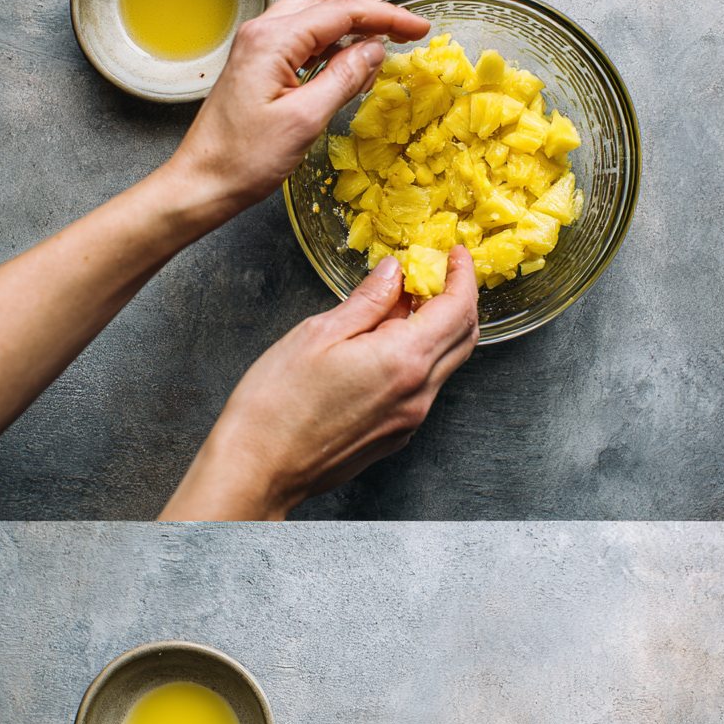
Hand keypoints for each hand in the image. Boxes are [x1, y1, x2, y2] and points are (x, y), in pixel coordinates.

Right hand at [159, 246, 478, 519]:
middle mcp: (417, 393)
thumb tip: (393, 273)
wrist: (260, 468)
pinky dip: (417, 358)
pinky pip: (422, 388)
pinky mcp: (395, 436)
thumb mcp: (318, 333)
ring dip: (435, 329)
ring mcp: (409, 419)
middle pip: (463, 337)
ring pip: (444, 363)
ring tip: (397, 307)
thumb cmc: (277, 405)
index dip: (462, 275)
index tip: (454, 255)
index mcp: (403, 360)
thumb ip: (366, 301)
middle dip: (456, 299)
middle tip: (431, 274)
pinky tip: (383, 346)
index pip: (459, 308)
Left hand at [165, 0, 429, 233]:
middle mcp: (261, 33)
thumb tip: (373, 50)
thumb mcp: (304, 121)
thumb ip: (342, 78)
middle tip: (405, 29)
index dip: (385, 17)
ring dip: (350, 25)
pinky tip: (349, 63)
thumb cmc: (244, 160)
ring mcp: (257, 47)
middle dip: (369, 10)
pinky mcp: (257, 65)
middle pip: (325, 0)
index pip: (341, 11)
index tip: (418, 28)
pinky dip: (331, 44)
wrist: (203, 182)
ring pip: (313, 17)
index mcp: (272, 40)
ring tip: (383, 46)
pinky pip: (301, 41)